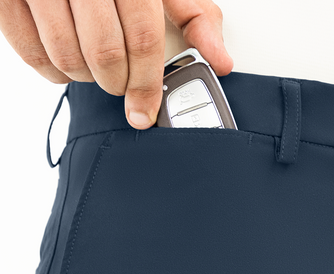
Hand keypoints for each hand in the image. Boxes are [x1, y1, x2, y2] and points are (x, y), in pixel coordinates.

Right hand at [0, 0, 233, 128]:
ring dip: (87, 78)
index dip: (146, 86)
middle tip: (123, 84)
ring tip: (98, 70)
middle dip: (118, 84)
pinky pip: (30, 50)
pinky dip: (52, 72)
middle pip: (105, 56)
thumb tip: (221, 60)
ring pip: (67, 57)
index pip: (142, 42)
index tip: (145, 112)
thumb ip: (194, 19)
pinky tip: (68, 65)